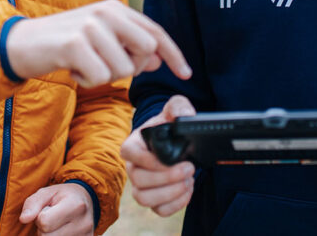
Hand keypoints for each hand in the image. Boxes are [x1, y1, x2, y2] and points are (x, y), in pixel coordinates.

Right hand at [6, 0, 191, 86]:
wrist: (21, 43)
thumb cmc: (64, 44)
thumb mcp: (100, 40)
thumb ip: (128, 46)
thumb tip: (158, 60)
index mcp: (115, 8)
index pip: (155, 32)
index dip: (174, 54)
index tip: (187, 73)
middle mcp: (106, 12)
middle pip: (145, 51)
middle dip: (131, 68)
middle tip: (104, 65)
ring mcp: (90, 26)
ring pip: (123, 70)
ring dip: (103, 77)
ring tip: (83, 65)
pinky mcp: (75, 43)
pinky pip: (100, 78)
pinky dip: (86, 82)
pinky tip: (72, 70)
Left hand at [19, 183, 93, 234]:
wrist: (85, 200)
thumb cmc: (62, 196)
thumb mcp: (46, 193)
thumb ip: (32, 204)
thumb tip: (24, 219)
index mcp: (76, 205)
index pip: (44, 222)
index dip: (40, 217)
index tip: (47, 210)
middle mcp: (84, 223)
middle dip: (44, 229)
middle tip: (52, 219)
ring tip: (57, 225)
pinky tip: (62, 232)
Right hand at [121, 95, 196, 216]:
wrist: (176, 142)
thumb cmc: (170, 126)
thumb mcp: (174, 109)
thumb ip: (178, 106)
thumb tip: (186, 115)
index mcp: (134, 144)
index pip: (128, 152)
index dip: (146, 159)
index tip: (169, 158)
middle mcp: (133, 167)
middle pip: (138, 180)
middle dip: (166, 177)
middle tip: (189, 167)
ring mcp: (141, 185)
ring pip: (145, 199)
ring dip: (170, 192)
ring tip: (188, 179)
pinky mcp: (154, 199)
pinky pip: (159, 210)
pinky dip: (176, 204)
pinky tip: (188, 189)